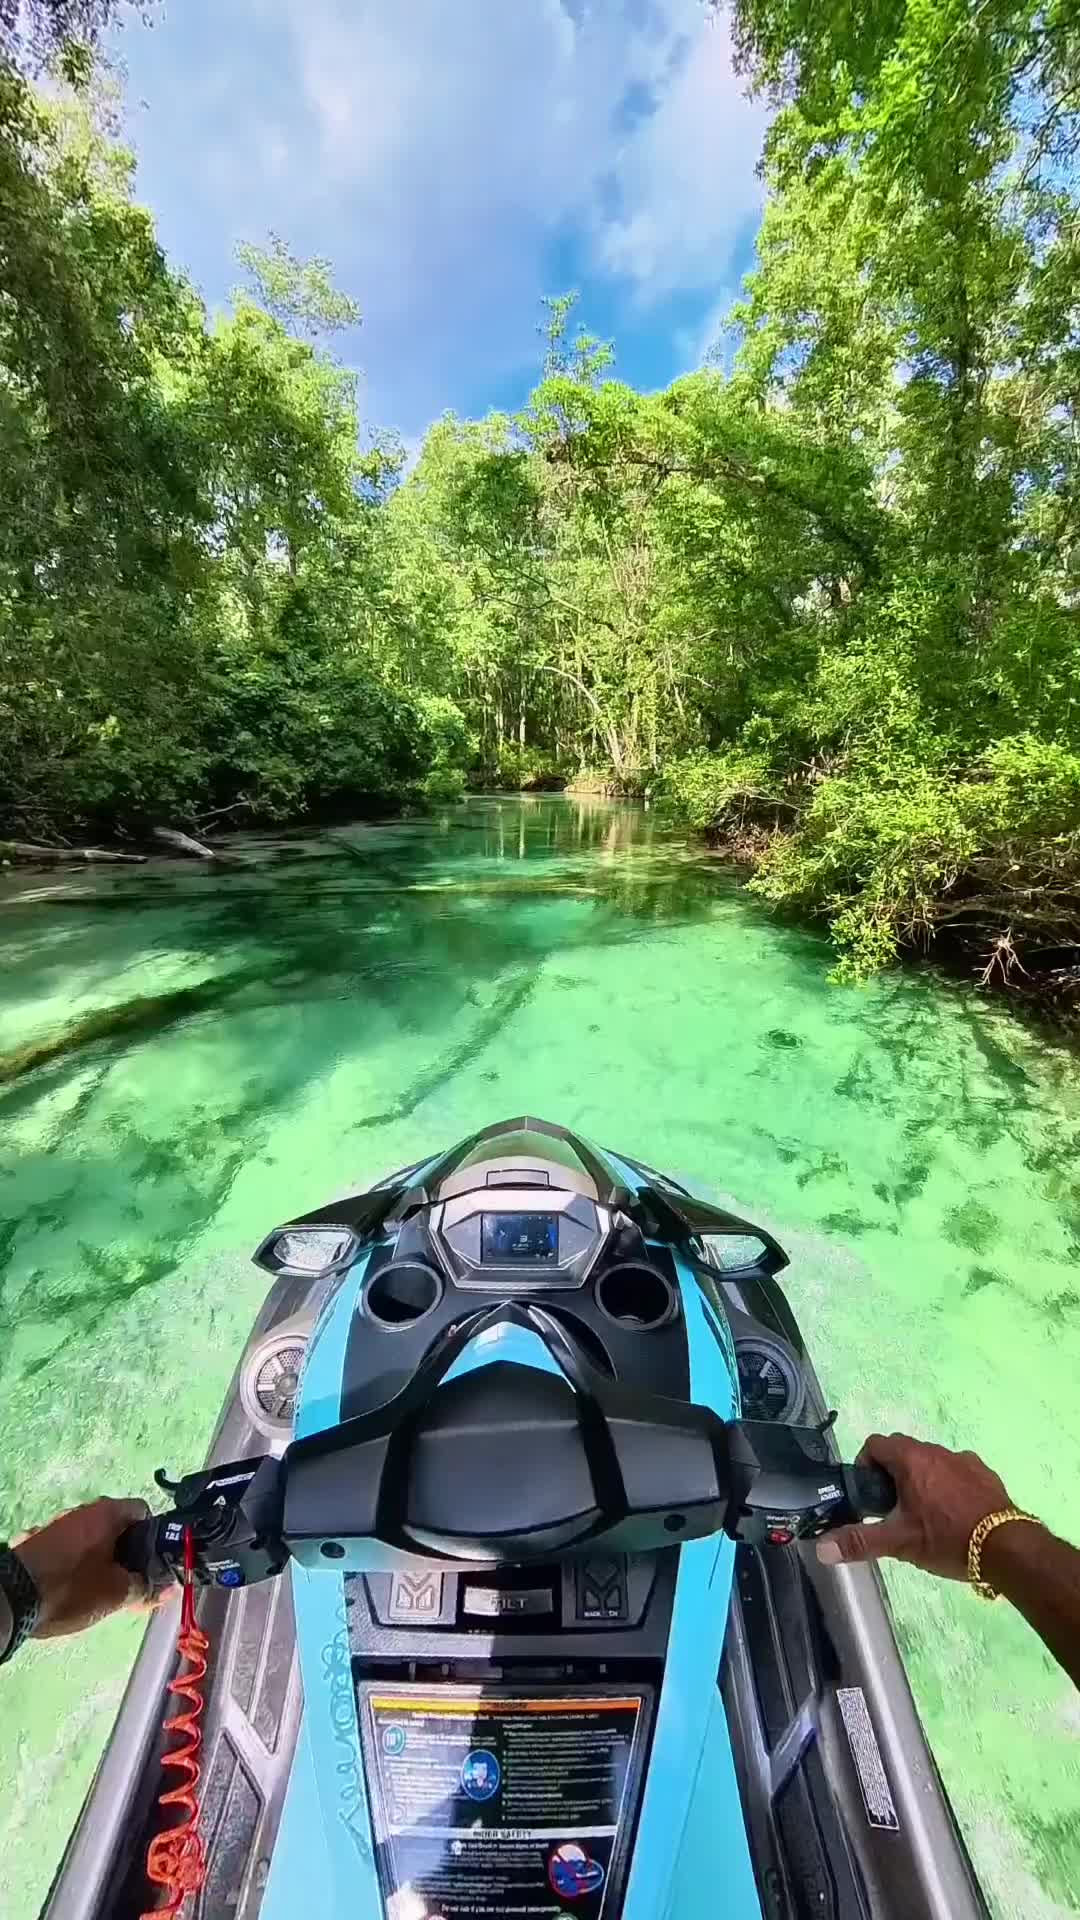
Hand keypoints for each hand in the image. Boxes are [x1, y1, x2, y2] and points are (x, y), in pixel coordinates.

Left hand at [14, 1497, 150, 1638]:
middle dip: (128, 1554)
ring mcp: (56, 1525)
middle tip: (131, 1584)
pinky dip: (77, 1564)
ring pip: (91, 1539)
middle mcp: (81, 1511)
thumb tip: (167, 1587)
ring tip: (102, 1592)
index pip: (144, 1512)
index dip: (155, 1538)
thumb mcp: (116, 1594)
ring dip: (102, 1560)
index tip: (154, 1564)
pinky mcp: (36, 1542)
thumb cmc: (72, 1588)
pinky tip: (72, 1589)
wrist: (11, 1599)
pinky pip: (68, 1549)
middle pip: (117, 1527)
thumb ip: (145, 1587)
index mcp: (106, 1513)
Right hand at [816, 1433, 1010, 1578]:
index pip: (875, 1444)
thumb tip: (820, 1548)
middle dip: (893, 1475)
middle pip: (904, 1452)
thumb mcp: (900, 1543)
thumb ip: (859, 1542)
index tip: (870, 1493)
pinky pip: (957, 1471)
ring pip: (931, 1461)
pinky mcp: (985, 1473)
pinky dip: (949, 1486)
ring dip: (922, 1479)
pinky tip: (955, 1516)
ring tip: (925, 1516)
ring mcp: (964, 1460)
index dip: (865, 1465)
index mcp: (912, 1459)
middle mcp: (937, 1451)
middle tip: (894, 1509)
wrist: (1007, 1547)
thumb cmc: (947, 1539)